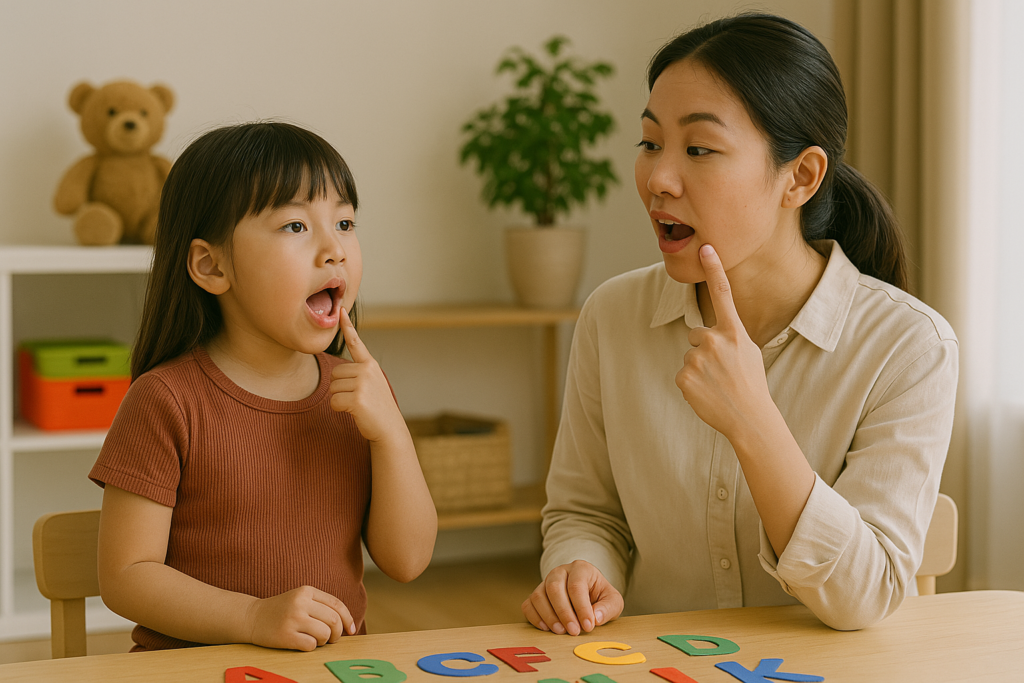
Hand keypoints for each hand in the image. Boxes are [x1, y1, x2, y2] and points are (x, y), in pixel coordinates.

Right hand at [245, 585, 354, 650]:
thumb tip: (347, 624)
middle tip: (331, 638)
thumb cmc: (282, 610)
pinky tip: (303, 643)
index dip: (348, 619)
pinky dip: (311, 647)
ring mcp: (292, 618)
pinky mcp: (285, 635)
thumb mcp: (301, 599)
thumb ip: (321, 605)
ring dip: (324, 641)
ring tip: (315, 640)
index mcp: (307, 591)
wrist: (252, 617)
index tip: (351, 630)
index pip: (337, 605)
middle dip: (337, 633)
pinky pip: (311, 645)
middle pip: (334, 620)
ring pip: (324, 633)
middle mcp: (300, 602)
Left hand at [330, 308, 403, 442]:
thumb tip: (339, 373)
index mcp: (370, 365)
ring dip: (340, 399)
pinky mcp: (357, 398)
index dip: (347, 327)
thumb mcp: (372, 385)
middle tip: (357, 399)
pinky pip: (333, 401)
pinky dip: (339, 409)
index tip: (341, 311)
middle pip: (335, 374)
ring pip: (332, 388)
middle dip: (340, 389)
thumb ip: (358, 375)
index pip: (356, 343)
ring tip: (357, 405)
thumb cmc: (377, 408)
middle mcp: (367, 371)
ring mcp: (363, 384)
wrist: (389, 428)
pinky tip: (354, 412)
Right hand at [521, 560, 622, 634]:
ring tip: (560, 631)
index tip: (588, 626)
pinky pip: (528, 604)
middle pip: (554, 588)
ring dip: (548, 616)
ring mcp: (545, 582)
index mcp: (580, 568)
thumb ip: (608, 608)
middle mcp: (560, 572)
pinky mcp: (536, 595)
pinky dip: (534, 617)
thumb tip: (596, 618)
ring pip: (538, 596)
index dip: (581, 607)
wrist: (589, 595)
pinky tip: (546, 628)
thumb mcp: (612, 600)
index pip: (576, 586)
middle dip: (564, 612)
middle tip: (574, 631)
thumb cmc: (599, 597)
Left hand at [675, 244, 771, 436]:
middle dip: (704, 350)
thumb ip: (728, 337)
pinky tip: (707, 393)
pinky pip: (682, 375)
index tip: (706, 248)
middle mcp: (714, 340)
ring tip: (717, 384)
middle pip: (697, 335)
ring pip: (690, 357)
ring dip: (699, 369)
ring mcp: (697, 358)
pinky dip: (692, 384)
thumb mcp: (749, 352)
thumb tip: (705, 336)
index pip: (722, 294)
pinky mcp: (683, 376)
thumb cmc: (751, 384)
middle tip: (723, 370)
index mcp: (734, 332)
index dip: (714, 269)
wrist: (749, 418)